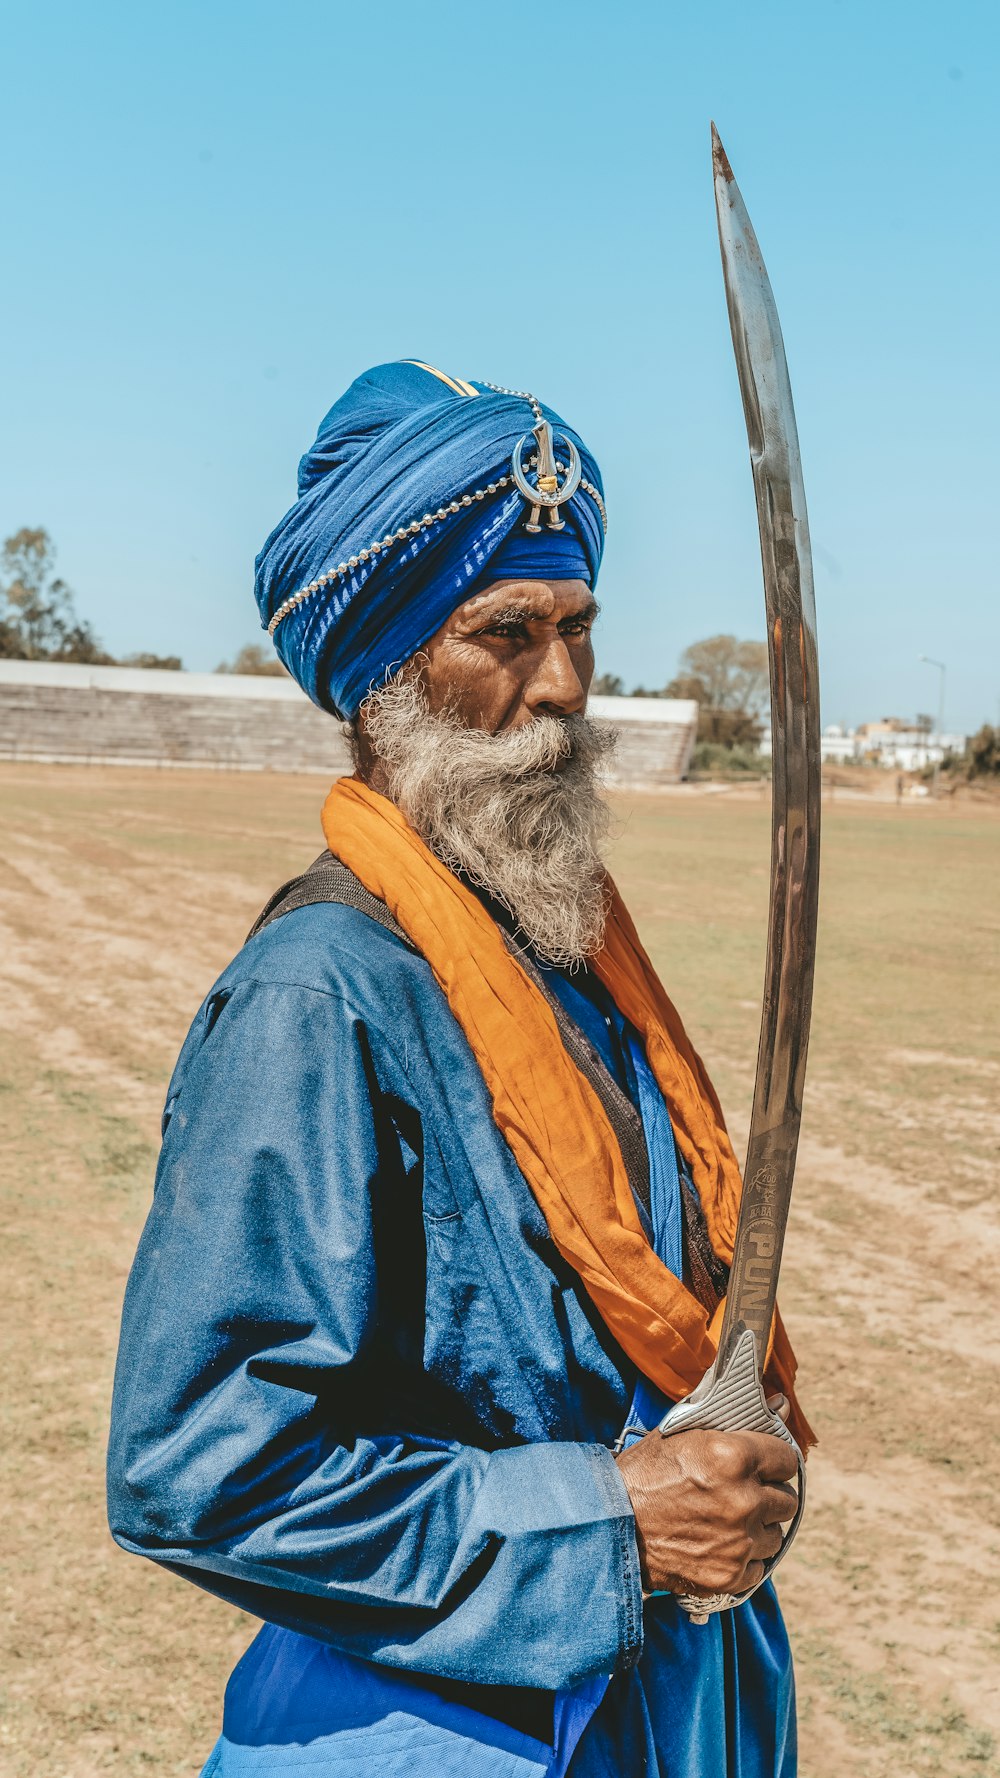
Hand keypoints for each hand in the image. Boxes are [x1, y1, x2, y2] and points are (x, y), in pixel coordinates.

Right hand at [614, 1394, 797, 1597]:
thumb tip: (780, 1402)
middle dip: (768, 1495)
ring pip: (776, 1535)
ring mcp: (739, 1542)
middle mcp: (744, 1500)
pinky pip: (760, 1567)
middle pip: (787, 1500)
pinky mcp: (730, 1575)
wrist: (610, 1524)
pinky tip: (721, 1546)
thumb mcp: (684, 1432)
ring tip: (729, 1522)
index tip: (761, 1466)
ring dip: (759, 1529)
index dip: (774, 1461)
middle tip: (743, 1495)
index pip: (787, 1459)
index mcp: (734, 1456)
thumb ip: (735, 1419)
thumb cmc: (645, 1472)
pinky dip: (745, 1559)